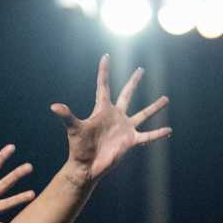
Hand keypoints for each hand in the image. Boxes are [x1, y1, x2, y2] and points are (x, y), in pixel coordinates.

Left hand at [53, 54, 169, 180]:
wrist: (86, 166)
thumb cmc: (78, 147)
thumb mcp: (74, 129)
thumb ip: (67, 116)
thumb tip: (54, 106)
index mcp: (102, 110)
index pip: (103, 86)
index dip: (104, 71)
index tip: (106, 56)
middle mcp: (115, 116)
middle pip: (127, 94)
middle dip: (133, 82)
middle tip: (140, 70)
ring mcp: (124, 128)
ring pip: (143, 114)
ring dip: (154, 107)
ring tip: (166, 98)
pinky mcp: (130, 141)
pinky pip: (147, 136)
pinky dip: (157, 134)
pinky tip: (168, 129)